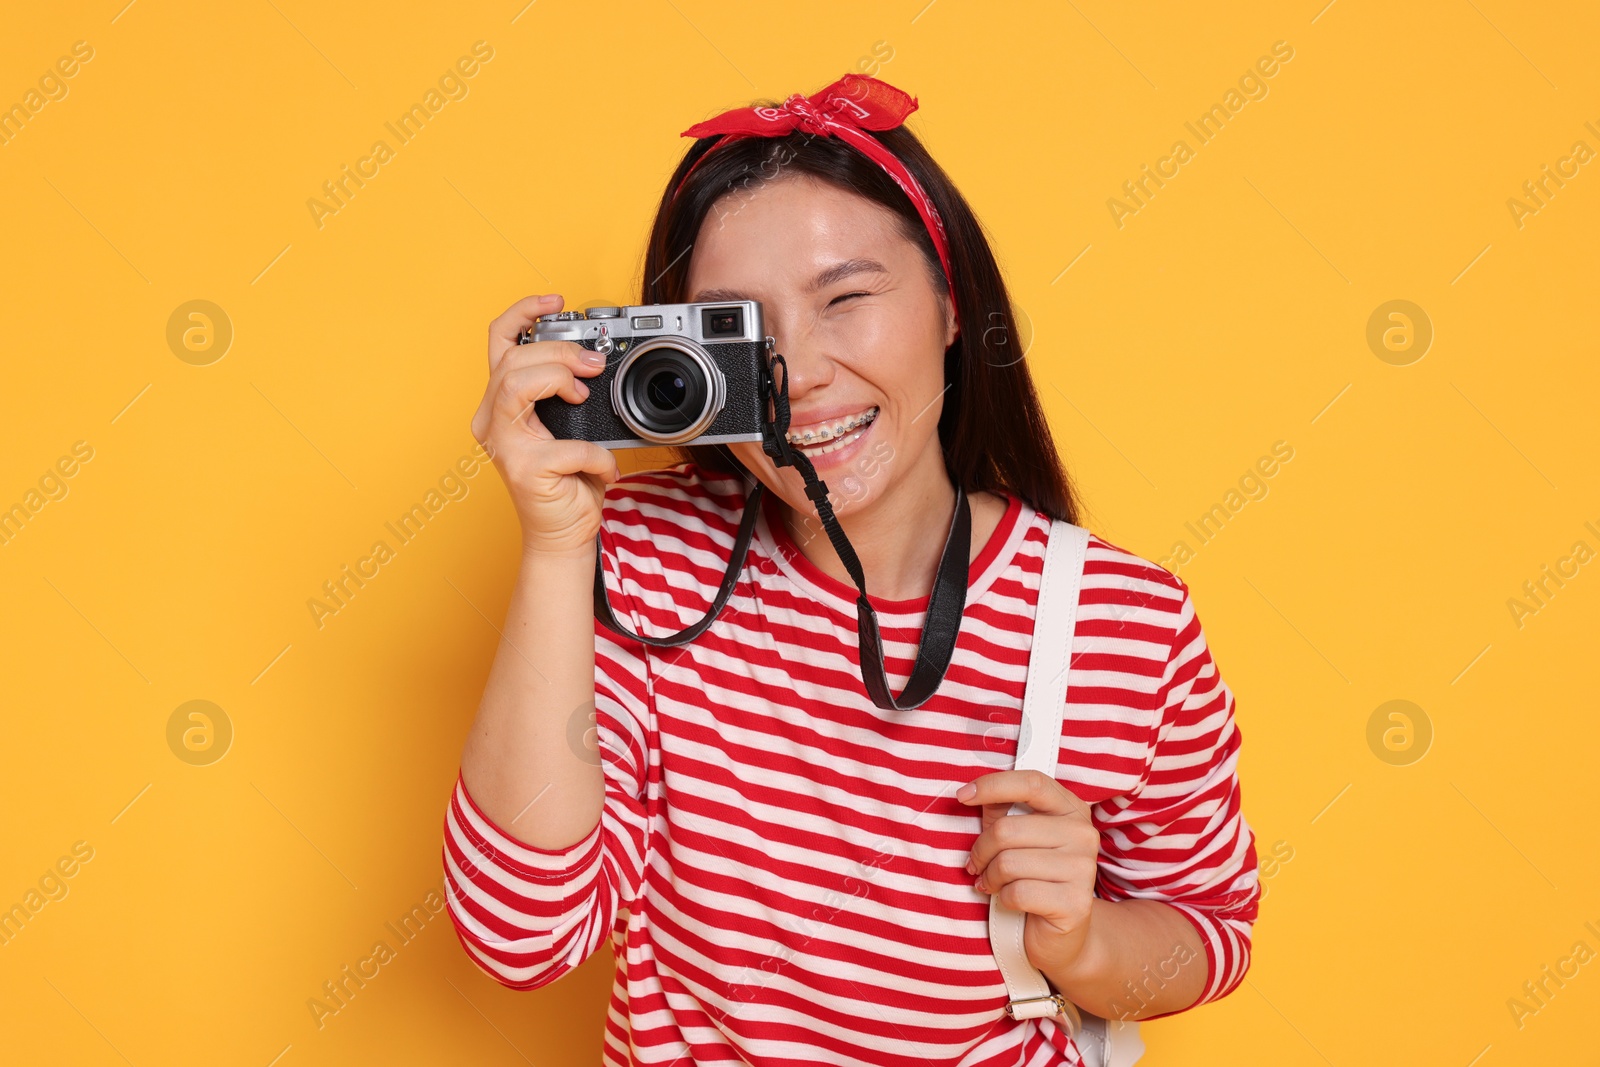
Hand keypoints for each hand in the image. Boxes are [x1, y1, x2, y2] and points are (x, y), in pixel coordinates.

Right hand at [472, 294, 620, 555]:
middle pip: (512, 360)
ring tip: (586, 396)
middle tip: (593, 365)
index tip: (554, 301)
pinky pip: (567, 445)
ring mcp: (504, 447)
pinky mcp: (525, 471)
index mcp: (500, 404)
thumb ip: (566, 392)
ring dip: (560, 379)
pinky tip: (606, 466)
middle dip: (559, 352)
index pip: (498, 343)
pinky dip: (596, 453)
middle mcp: (491, 421)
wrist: (564, 533)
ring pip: (517, 384)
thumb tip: (594, 360)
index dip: (522, 313)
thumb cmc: (567, 480)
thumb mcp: (567, 425)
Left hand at [958, 769, 1100, 979]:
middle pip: (1008, 829)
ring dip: (990, 877)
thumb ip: (1003, 811)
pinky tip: (1007, 901)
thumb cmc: (1032, 878)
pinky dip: (1002, 898)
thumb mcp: (1018, 839)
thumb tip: (973, 793)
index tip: (962, 796)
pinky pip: (1018, 892)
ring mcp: (1083, 869)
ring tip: (992, 883)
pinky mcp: (1075, 903)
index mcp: (1071, 810)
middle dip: (981, 850)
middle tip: (976, 864)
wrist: (1061, 935)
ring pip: (1008, 862)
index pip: (1032, 782)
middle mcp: (1083, 834)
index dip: (993, 785)